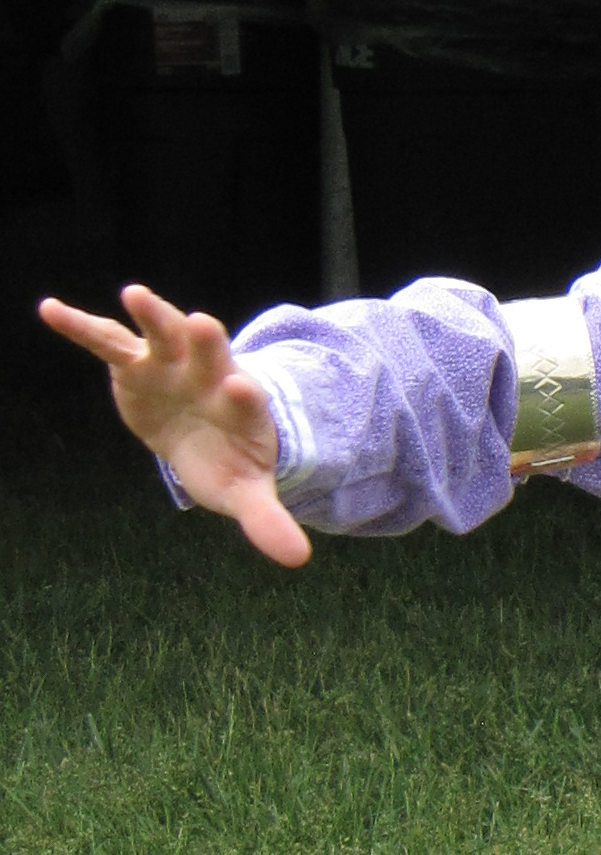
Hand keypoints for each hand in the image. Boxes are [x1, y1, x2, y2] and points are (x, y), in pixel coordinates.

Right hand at [38, 285, 309, 566]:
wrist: (209, 433)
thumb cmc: (230, 462)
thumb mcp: (246, 493)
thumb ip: (267, 520)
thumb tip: (298, 560)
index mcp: (243, 411)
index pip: (249, 402)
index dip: (246, 396)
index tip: (244, 388)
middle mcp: (211, 377)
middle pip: (213, 355)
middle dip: (208, 341)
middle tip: (203, 322)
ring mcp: (173, 365)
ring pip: (164, 335)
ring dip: (152, 315)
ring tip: (135, 294)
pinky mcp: (135, 362)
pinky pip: (107, 341)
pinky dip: (80, 326)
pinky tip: (48, 308)